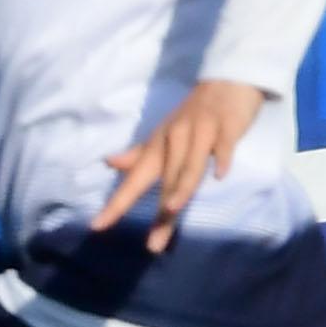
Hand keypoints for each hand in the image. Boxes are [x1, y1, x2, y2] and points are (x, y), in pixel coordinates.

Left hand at [94, 79, 266, 251]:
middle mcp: (174, 140)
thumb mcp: (163, 134)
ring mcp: (200, 132)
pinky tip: (221, 174)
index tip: (98, 227)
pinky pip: (223, 146)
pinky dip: (222, 158)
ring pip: (190, 165)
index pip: (134, 179)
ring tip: (172, 209)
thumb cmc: (193, 114)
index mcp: (158, 146)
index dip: (116, 204)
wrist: (227, 80)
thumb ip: (139, 154)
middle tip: (153, 246)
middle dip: (159, 213)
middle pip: (165, 181)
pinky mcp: (226, 127)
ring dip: (182, 186)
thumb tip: (109, 163)